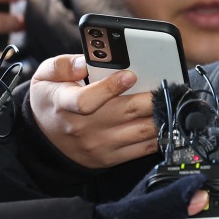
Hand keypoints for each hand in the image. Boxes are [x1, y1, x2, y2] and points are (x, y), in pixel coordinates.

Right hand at [29, 54, 160, 167]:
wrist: (45, 142)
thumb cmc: (51, 103)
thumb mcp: (45, 77)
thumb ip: (63, 64)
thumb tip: (85, 62)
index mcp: (64, 104)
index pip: (86, 100)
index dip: (110, 87)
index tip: (130, 74)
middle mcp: (83, 127)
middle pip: (125, 113)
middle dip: (151, 98)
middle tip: (168, 85)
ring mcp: (99, 144)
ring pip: (139, 131)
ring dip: (161, 116)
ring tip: (173, 101)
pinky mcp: (111, 157)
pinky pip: (142, 149)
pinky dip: (160, 135)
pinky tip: (168, 121)